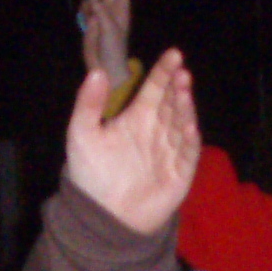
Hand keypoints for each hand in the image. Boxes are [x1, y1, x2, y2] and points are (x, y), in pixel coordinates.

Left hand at [64, 47, 198, 237]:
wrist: (101, 216)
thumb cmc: (91, 174)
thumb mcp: (82, 134)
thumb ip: (88, 104)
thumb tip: (97, 71)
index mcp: (137, 117)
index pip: (155, 89)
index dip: (164, 72)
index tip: (174, 54)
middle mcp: (157, 130)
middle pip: (172, 102)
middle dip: (178, 86)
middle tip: (181, 72)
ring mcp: (170, 151)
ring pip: (182, 123)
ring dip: (185, 107)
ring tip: (185, 90)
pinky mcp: (179, 173)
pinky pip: (187, 153)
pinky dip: (189, 140)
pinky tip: (189, 125)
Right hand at [78, 0, 132, 88]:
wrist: (105, 67)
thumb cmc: (114, 49)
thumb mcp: (110, 28)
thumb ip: (99, 8)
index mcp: (121, 7)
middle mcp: (112, 6)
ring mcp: (100, 12)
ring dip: (89, 1)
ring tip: (94, 23)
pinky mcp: (89, 20)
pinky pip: (84, 8)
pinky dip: (84, 12)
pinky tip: (88, 25)